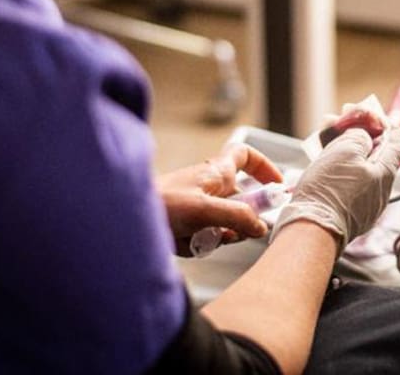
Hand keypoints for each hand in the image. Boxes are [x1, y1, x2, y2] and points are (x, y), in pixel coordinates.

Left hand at [157, 142, 283, 256]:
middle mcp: (210, 186)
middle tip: (237, 231)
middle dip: (243, 220)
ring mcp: (199, 206)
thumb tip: (260, 227)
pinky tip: (188, 244)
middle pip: (242, 201)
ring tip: (205, 238)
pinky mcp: (188, 225)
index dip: (264, 166)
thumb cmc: (159, 204)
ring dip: (221, 235)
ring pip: (226, 223)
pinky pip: (207, 237)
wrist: (123, 222)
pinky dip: (202, 243)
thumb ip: (237, 217)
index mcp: (217, 172)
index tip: (276, 186)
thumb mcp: (205, 210)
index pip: (246, 155)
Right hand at [271, 127, 399, 254]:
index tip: (371, 115)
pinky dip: (340, 169)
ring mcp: (365, 204)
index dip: (385, 124)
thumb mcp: (346, 149)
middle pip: (376, 154)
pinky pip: (349, 184)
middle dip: (360, 134)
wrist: (311, 229)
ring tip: (327, 137)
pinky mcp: (349, 213)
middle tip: (342, 121)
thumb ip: (360, 137)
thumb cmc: (329, 189)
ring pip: (360, 168)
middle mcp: (380, 191)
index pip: (397, 142)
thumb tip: (363, 139)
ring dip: (346, 150)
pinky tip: (324, 161)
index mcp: (385, 173)